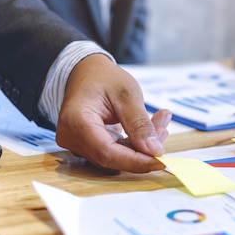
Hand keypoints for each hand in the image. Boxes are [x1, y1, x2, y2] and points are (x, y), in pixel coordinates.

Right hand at [54, 54, 171, 172]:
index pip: (107, 153)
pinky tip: (150, 128)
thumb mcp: (127, 94)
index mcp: (76, 122)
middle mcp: (71, 138)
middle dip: (142, 150)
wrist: (86, 72)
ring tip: (160, 122)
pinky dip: (134, 143)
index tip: (161, 160)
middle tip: (163, 130)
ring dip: (140, 146)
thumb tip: (154, 151)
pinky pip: (114, 152)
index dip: (136, 161)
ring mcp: (77, 144)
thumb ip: (140, 124)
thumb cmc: (103, 77)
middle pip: (111, 157)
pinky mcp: (88, 146)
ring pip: (115, 157)